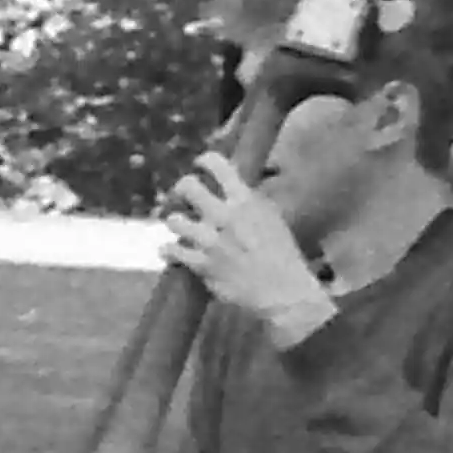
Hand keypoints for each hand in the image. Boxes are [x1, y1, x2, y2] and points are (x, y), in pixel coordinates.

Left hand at [158, 146, 336, 346]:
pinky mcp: (201, 264)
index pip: (219, 166)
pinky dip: (169, 250)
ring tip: (181, 226)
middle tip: (185, 196)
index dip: (205, 161)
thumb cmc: (281, 253)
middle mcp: (225, 217)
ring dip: (175, 222)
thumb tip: (234, 185)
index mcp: (246, 202)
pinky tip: (170, 250)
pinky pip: (172, 250)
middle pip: (188, 187)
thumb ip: (249, 201)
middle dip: (183, 189)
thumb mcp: (271, 218)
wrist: (283, 291)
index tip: (200, 164)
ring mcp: (210, 241)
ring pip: (174, 219)